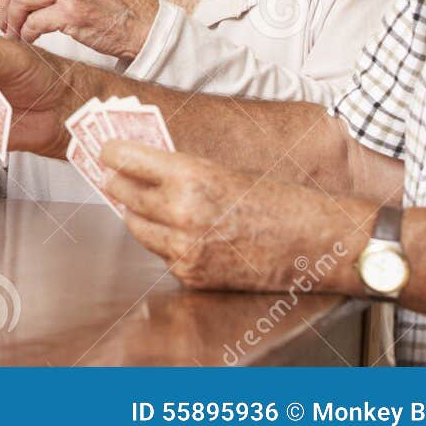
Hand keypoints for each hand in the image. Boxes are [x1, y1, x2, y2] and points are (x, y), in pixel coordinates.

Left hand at [98, 140, 369, 291]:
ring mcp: (185, 248)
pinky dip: (165, 243)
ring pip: (136, 227)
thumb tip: (145, 167)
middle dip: (118, 183)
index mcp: (191, 176)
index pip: (126, 160)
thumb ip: (183, 171)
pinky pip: (162, 254)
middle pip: (122, 194)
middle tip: (115, 176)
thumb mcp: (228, 171)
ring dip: (138, 215)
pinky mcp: (193, 275)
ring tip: (146, 203)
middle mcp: (182, 213)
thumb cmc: (283, 202)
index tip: (106, 150)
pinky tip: (181, 233)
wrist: (320, 243)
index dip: (111, 153)